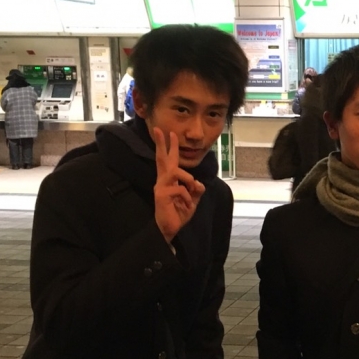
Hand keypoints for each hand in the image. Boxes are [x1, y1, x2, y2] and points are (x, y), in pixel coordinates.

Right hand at [153, 127, 205, 243]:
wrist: (169, 229)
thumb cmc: (178, 213)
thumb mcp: (193, 200)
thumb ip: (196, 190)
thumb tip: (199, 183)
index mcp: (170, 180)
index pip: (170, 160)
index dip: (170, 147)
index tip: (170, 133)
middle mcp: (163, 180)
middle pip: (161, 158)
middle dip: (161, 143)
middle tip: (159, 129)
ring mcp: (161, 187)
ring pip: (175, 171)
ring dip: (188, 179)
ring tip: (193, 190)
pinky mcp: (161, 195)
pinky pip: (180, 188)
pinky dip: (188, 197)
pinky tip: (186, 205)